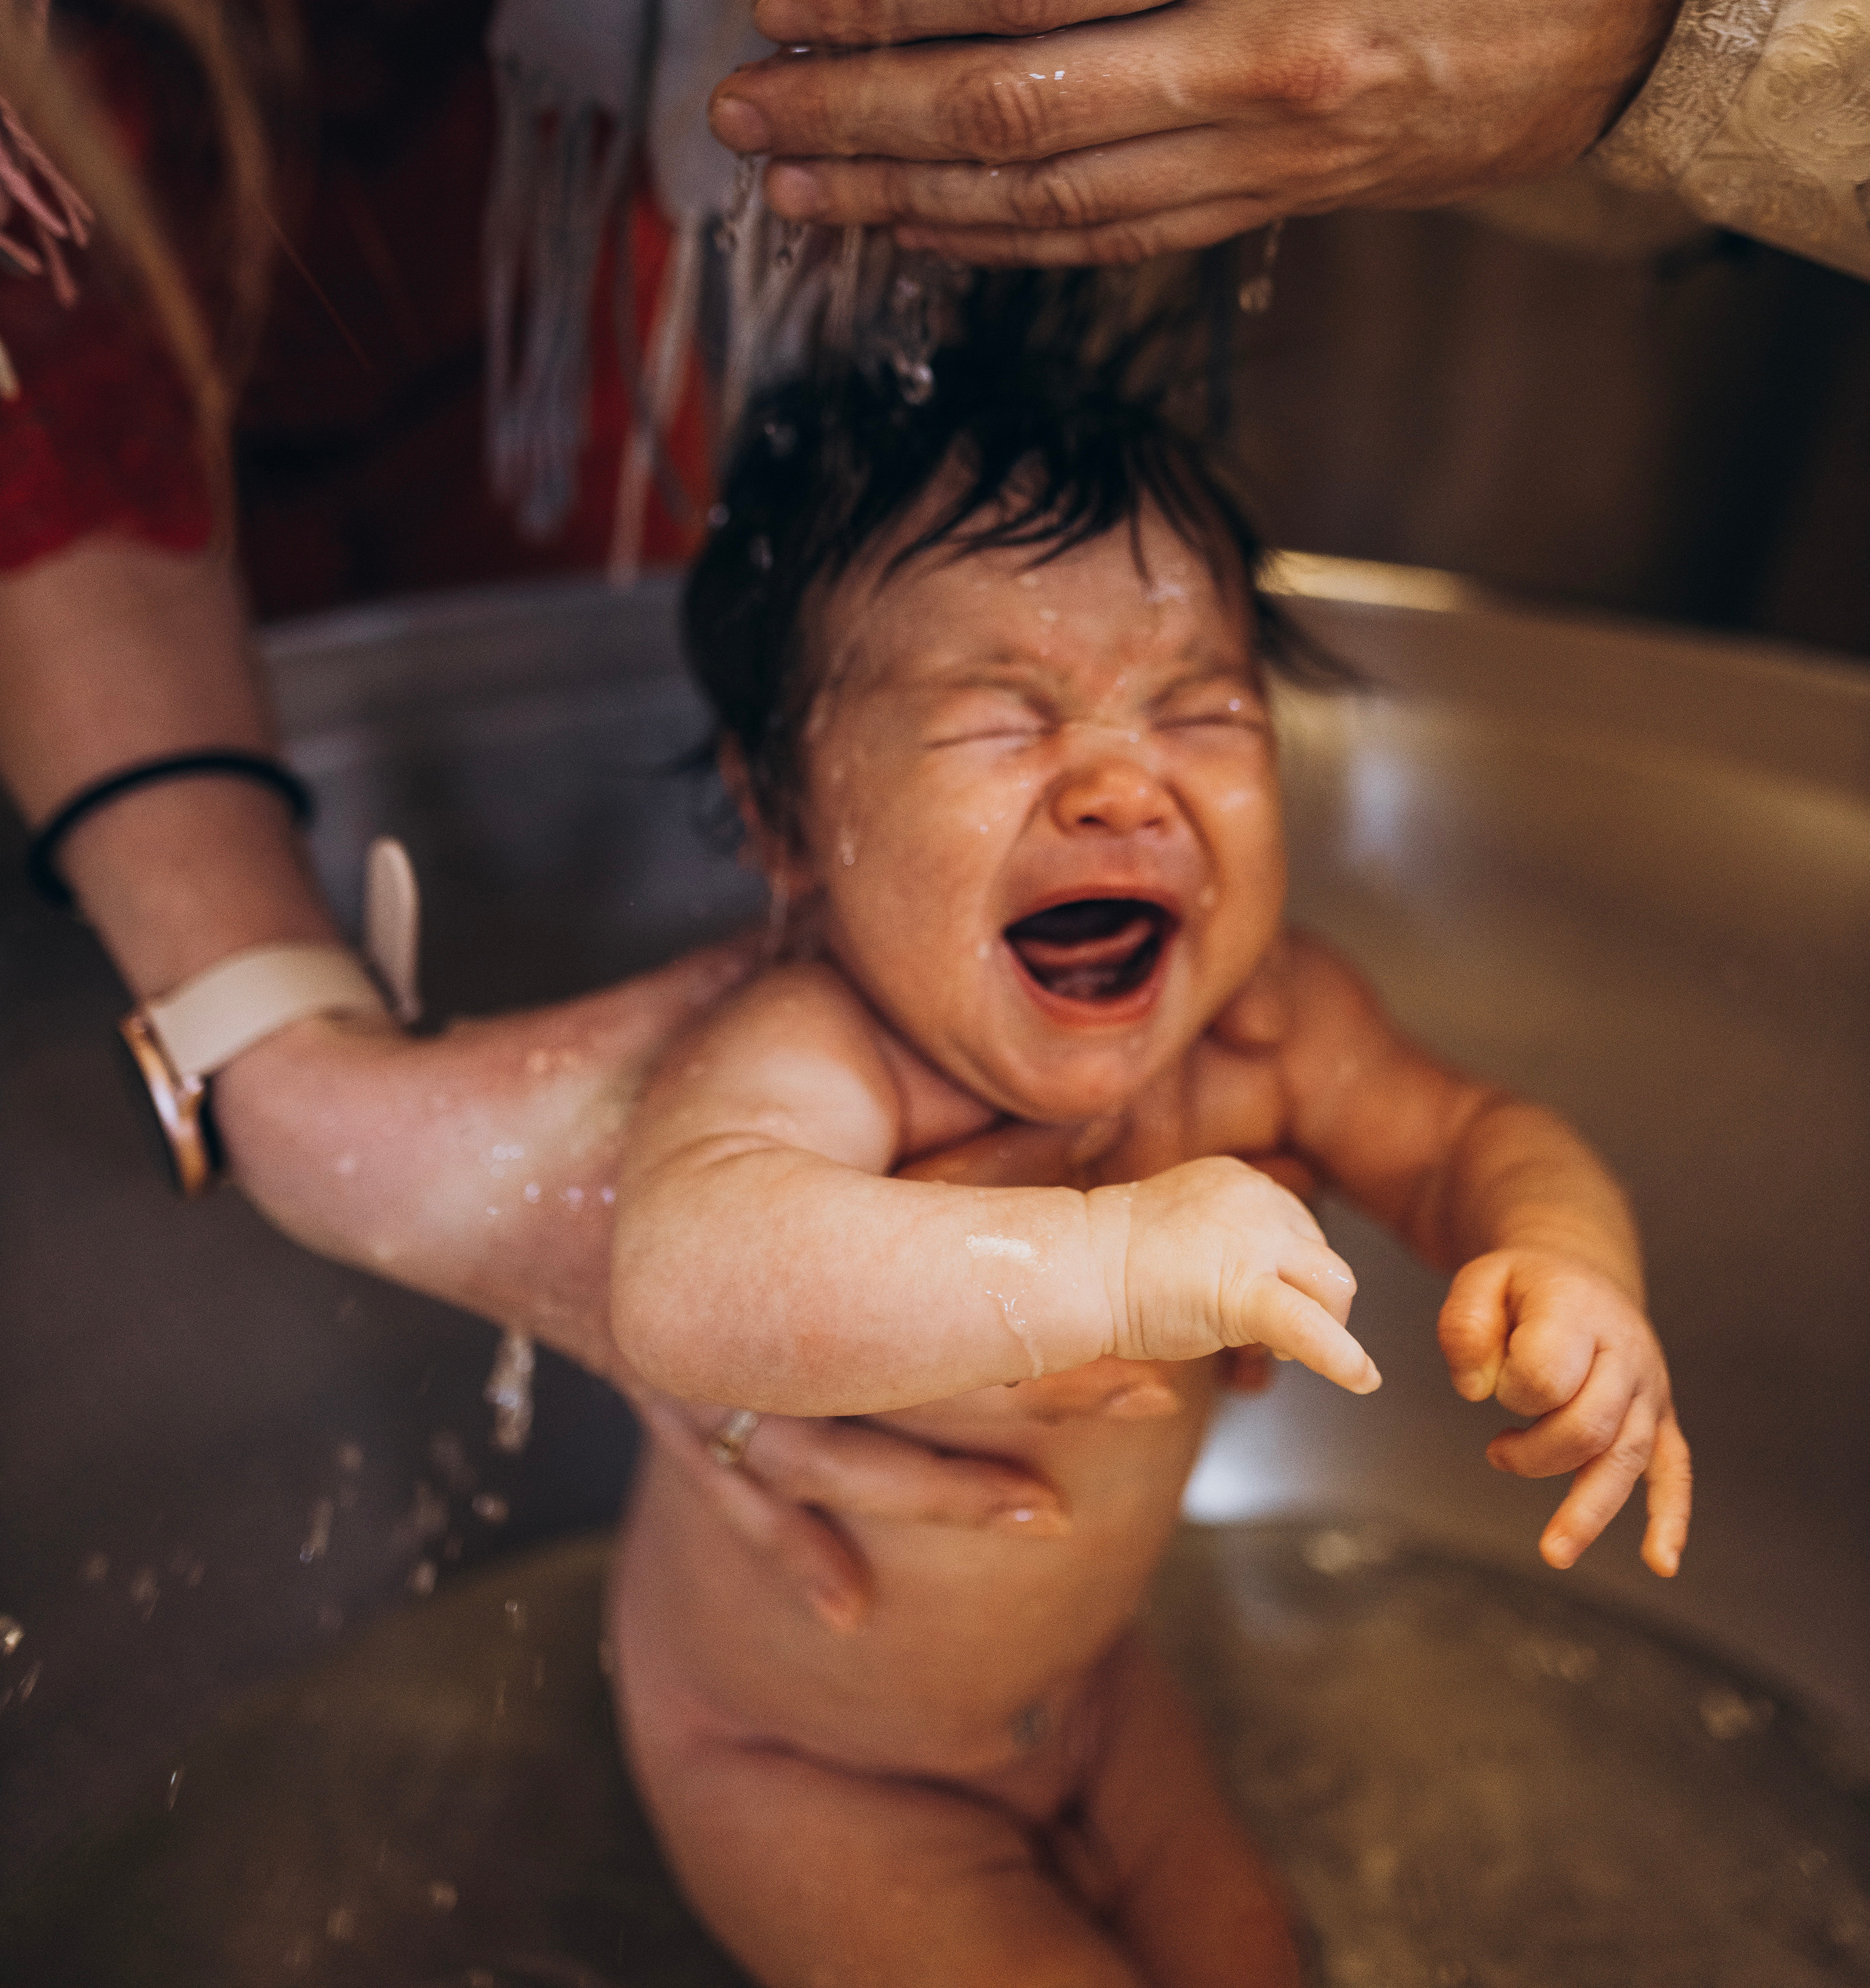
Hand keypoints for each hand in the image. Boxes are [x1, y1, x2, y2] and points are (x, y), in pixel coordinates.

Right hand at [214, 944, 1065, 1631]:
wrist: (419, 1147)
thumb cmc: (580, 1063)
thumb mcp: (717, 988)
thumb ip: (821, 956)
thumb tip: (928, 914)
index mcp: (760, 1209)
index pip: (930, 1262)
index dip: (1037, 1290)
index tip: (1133, 1307)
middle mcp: (730, 1312)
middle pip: (905, 1373)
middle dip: (1028, 1390)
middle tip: (1148, 1401)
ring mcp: (686, 1366)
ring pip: (835, 1452)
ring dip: (942, 1482)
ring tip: (1049, 1516)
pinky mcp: (652, 1387)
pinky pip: (735, 1479)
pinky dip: (794, 1542)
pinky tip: (855, 1611)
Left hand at [711, 0, 1714, 260]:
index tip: (785, 1)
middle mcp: (1265, 50)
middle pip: (1012, 105)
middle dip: (853, 118)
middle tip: (733, 118)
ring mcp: (1282, 143)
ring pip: (1055, 197)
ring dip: (903, 201)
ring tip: (787, 193)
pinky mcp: (1294, 195)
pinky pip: (1124, 237)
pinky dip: (1007, 243)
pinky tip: (920, 232)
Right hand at [1089, 1155, 1379, 1391]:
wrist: (1076, 1266)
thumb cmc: (1109, 1259)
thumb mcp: (1183, 1230)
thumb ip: (1226, 1241)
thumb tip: (1264, 1284)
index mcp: (1241, 1183)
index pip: (1298, 1228)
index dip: (1285, 1272)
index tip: (1256, 1294)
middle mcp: (1258, 1199)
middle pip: (1321, 1257)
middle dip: (1304, 1298)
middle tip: (1261, 1335)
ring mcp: (1255, 1242)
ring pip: (1334, 1285)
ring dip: (1321, 1323)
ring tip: (1273, 1352)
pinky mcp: (1244, 1291)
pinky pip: (1308, 1325)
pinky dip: (1341, 1356)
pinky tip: (1362, 1378)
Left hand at [1438, 1249, 1691, 1578]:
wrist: (1581, 1277)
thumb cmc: (1524, 1289)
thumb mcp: (1480, 1281)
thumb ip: (1464, 1326)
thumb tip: (1473, 1390)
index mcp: (1578, 1311)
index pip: (1547, 1374)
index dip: (1509, 1389)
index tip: (1489, 1380)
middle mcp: (1624, 1351)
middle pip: (1590, 1426)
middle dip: (1536, 1455)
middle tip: (1497, 1452)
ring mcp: (1647, 1388)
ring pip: (1626, 1457)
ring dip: (1588, 1509)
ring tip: (1553, 1552)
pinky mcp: (1659, 1418)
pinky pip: (1674, 1469)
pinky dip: (1669, 1517)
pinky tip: (1661, 1562)